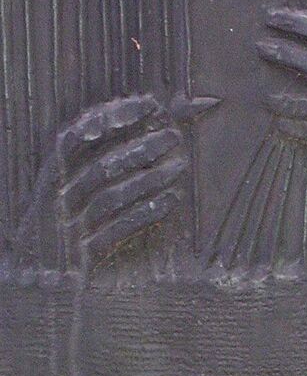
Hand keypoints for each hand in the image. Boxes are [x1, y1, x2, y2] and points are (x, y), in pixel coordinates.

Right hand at [56, 94, 200, 268]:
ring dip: (146, 181)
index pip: (77, 136)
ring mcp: (67, 225)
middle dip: (138, 150)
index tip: (150, 105)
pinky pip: (115, 231)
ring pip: (108, 198)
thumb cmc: (74, 208)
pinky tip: (171, 200)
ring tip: (178, 168)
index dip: (112, 118)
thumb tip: (193, 104)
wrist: (45, 270)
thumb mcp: (81, 173)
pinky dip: (143, 213)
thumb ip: (117, 140)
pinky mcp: (82, 254)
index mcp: (53, 170)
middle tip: (174, 137)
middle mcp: (56, 195)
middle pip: (99, 167)